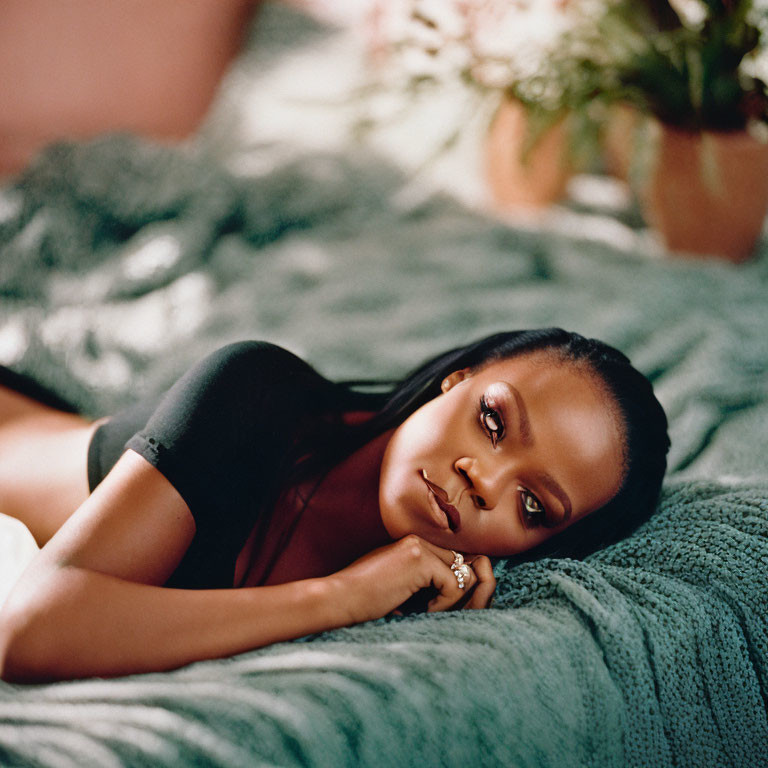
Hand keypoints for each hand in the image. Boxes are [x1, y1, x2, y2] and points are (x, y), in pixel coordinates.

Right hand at [327, 535, 495, 624]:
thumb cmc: (361, 597)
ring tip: (427, 612)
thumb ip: (417, 578)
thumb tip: (446, 589)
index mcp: (411, 544)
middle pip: (459, 565)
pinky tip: (422, 612)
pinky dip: (444, 604)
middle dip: (454, 591)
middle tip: (434, 611)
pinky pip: (453, 585)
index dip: (446, 586)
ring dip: (450, 599)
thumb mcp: (394, 582)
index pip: (448, 562)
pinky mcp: (420, 560)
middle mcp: (417, 540)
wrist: (340, 597)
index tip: (432, 607)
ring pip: (461, 574)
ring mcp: (419, 547)